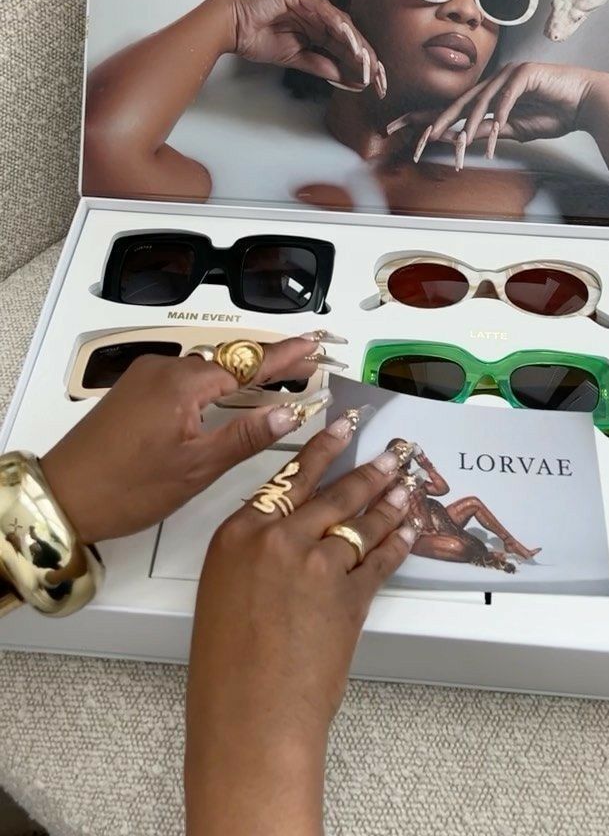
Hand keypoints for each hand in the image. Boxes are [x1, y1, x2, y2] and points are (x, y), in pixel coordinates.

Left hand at [41, 335, 325, 544]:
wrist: (63, 496)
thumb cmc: (123, 488)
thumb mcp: (195, 468)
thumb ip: (244, 436)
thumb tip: (287, 413)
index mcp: (183, 384)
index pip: (248, 362)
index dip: (285, 355)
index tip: (313, 344)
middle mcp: (164, 370)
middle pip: (229, 360)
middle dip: (268, 363)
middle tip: (306, 363)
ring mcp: (146, 377)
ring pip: (206, 370)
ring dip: (239, 375)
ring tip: (275, 381)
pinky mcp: (134, 390)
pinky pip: (184, 378)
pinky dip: (211, 385)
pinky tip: (227, 396)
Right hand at [185, 417, 415, 835]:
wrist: (250, 717)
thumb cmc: (226, 667)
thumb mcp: (223, 590)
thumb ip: (253, 552)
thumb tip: (287, 534)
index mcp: (237, 534)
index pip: (288, 476)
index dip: (321, 449)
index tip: (341, 428)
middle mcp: (278, 540)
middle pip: (334, 492)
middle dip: (370, 469)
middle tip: (394, 452)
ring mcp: (317, 567)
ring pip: (362, 522)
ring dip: (390, 503)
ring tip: (407, 485)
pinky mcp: (349, 598)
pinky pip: (380, 560)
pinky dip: (399, 543)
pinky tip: (409, 530)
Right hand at [225, 0, 385, 96]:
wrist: (231, 29)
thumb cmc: (255, 40)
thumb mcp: (294, 58)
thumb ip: (318, 64)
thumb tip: (342, 75)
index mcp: (314, 28)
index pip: (343, 44)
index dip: (359, 61)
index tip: (372, 80)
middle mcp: (315, 14)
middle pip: (347, 32)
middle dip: (364, 54)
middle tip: (378, 74)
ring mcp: (308, 2)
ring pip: (339, 21)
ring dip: (354, 42)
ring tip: (366, 62)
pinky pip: (323, 10)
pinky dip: (336, 25)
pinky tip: (348, 41)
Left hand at [388, 62, 599, 167]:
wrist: (586, 102)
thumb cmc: (556, 114)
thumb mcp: (518, 128)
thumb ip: (494, 131)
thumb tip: (468, 138)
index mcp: (492, 93)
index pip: (459, 106)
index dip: (434, 118)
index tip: (410, 132)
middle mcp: (497, 80)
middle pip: (462, 102)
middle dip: (439, 120)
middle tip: (421, 138)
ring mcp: (510, 73)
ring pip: (482, 101)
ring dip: (471, 125)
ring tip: (461, 144)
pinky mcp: (526, 73)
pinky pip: (507, 98)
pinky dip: (499, 117)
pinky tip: (494, 133)